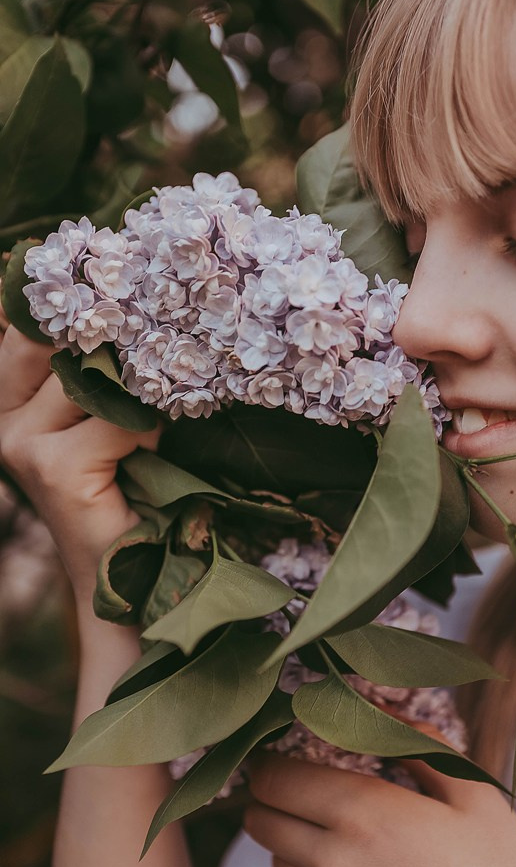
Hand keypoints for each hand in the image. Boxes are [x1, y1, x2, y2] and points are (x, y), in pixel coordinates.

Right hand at [0, 325, 158, 602]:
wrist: (123, 569)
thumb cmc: (122, 486)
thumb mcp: (99, 418)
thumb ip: (91, 373)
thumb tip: (125, 314)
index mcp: (7, 398)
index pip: (29, 328)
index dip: (76, 311)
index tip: (117, 297)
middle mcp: (3, 417)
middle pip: (57, 344)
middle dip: (108, 350)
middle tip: (151, 357)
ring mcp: (21, 442)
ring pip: (92, 381)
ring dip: (135, 399)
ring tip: (149, 430)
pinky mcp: (54, 468)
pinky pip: (119, 421)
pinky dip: (148, 434)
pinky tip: (149, 456)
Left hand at [244, 750, 515, 866]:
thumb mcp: (471, 791)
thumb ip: (416, 742)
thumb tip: (378, 708)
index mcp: (363, 815)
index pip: (275, 779)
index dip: (273, 759)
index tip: (290, 749)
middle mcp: (335, 866)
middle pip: (261, 820)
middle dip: (273, 795)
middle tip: (304, 782)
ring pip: (279, 863)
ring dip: (294, 839)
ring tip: (336, 827)